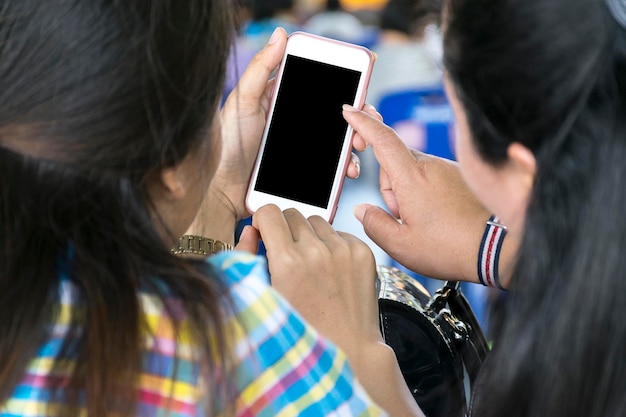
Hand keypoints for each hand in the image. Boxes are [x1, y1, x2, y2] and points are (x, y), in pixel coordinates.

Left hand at [190, 27, 361, 242]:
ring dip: (355, 143)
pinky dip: (344, 168)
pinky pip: (331, 170)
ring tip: (357, 147)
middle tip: (365, 121)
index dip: (343, 89)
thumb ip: (260, 68)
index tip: (358, 91)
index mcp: (283, 101)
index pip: (320, 89)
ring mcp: (302, 149)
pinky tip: (347, 170)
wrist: (222, 190)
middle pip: (336, 117)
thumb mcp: (242, 101)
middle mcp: (296, 123)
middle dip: (357, 118)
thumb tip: (280, 34)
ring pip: (338, 143)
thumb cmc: (226, 145)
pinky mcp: (305, 174)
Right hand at [244, 204, 423, 416]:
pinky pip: (340, 233)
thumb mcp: (263, 297)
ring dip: (310, 235)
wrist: (348, 350)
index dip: (263, 221)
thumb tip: (250, 230)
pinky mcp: (363, 253)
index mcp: (287, 261)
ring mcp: (343, 250)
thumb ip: (247, 257)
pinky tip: (330, 271)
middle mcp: (316, 250)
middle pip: (293, 213)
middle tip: (287, 255)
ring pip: (318, 222)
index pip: (269, 211)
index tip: (264, 234)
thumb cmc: (300, 331)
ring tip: (310, 266)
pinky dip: (332, 245)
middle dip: (285, 228)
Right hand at [343, 105, 490, 282]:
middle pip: (394, 162)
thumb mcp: (402, 245)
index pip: (381, 139)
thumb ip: (374, 224)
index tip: (350, 110)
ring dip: (409, 193)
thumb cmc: (452, 248)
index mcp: (412, 178)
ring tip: (426, 222)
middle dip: (390, 186)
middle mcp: (431, 166)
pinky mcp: (461, 176)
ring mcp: (448, 169)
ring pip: (413, 171)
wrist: (501, 248)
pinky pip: (432, 177)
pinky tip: (439, 217)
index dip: (362, 123)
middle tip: (403, 217)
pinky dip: (427, 193)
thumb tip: (363, 210)